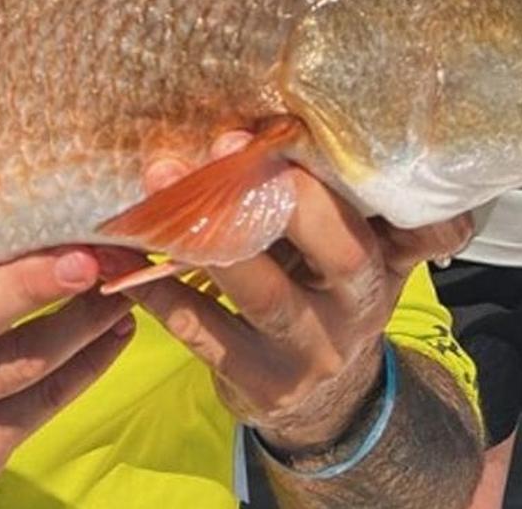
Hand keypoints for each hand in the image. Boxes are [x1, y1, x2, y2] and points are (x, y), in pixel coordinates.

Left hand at [132, 136, 472, 451]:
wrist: (327, 399)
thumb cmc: (331, 290)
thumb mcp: (369, 253)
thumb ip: (364, 201)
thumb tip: (330, 122)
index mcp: (385, 261)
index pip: (399, 221)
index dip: (347, 178)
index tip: (287, 131)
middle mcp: (358, 308)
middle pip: (335, 249)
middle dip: (278, 192)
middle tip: (221, 145)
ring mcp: (310, 351)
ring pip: (264, 292)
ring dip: (208, 234)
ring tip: (161, 179)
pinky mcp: (260, 383)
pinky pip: (203, 330)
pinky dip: (159, 288)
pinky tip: (123, 254)